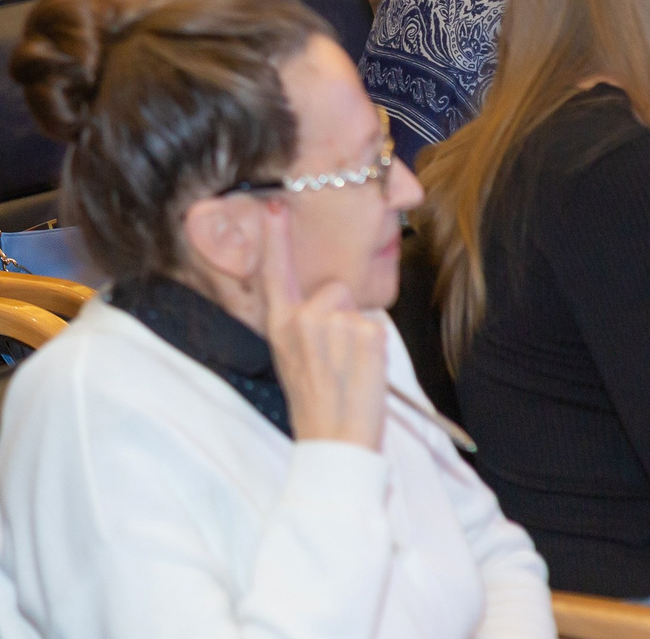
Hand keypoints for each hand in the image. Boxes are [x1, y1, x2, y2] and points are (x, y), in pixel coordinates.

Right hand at [257, 203, 385, 448]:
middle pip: (334, 289)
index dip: (275, 237)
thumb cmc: (315, 405)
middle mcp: (302, 317)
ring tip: (348, 371)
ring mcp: (333, 323)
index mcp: (279, 324)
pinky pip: (375, 327)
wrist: (334, 441)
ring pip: (356, 310)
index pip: (274, 271)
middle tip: (335, 360)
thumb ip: (298, 324)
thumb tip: (319, 302)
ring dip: (359, 335)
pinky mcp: (365, 332)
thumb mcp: (290, 359)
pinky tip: (362, 374)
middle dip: (341, 314)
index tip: (274, 207)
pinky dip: (375, 349)